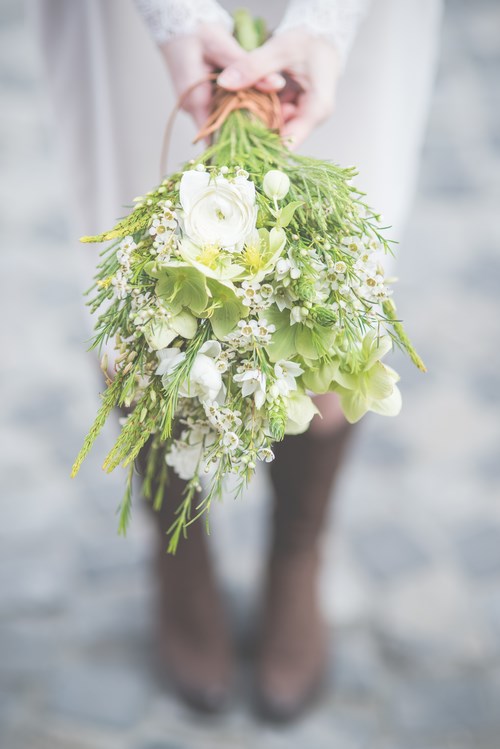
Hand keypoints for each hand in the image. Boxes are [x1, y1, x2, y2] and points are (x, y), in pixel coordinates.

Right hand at [160, 24, 285, 130]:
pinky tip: (255, 104)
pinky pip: (220, 110)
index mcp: (195, 100)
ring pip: (222, 120)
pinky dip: (237, 108)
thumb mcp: (223, 46)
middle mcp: (193, 108)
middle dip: (245, 130)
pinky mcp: (201, 100)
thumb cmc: (196, 33)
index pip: (217, 132)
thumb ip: (249, 66)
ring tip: (269, 119)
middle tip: (272, 129)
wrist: (178, 24)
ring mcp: (196, 105)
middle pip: (221, 129)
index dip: (240, 139)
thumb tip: (278, 85)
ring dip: (243, 119)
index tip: (263, 140)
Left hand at [217, 30, 339, 147]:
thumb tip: (224, 82)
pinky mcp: (297, 110)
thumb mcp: (279, 49)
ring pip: (277, 128)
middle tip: (229, 125)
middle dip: (256, 132)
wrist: (323, 32)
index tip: (237, 143)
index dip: (263, 144)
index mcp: (317, 108)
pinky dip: (261, 112)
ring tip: (233, 112)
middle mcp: (314, 117)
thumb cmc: (308, 39)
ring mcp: (306, 115)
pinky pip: (277, 118)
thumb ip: (253, 66)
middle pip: (282, 137)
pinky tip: (245, 104)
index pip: (290, 141)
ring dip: (256, 122)